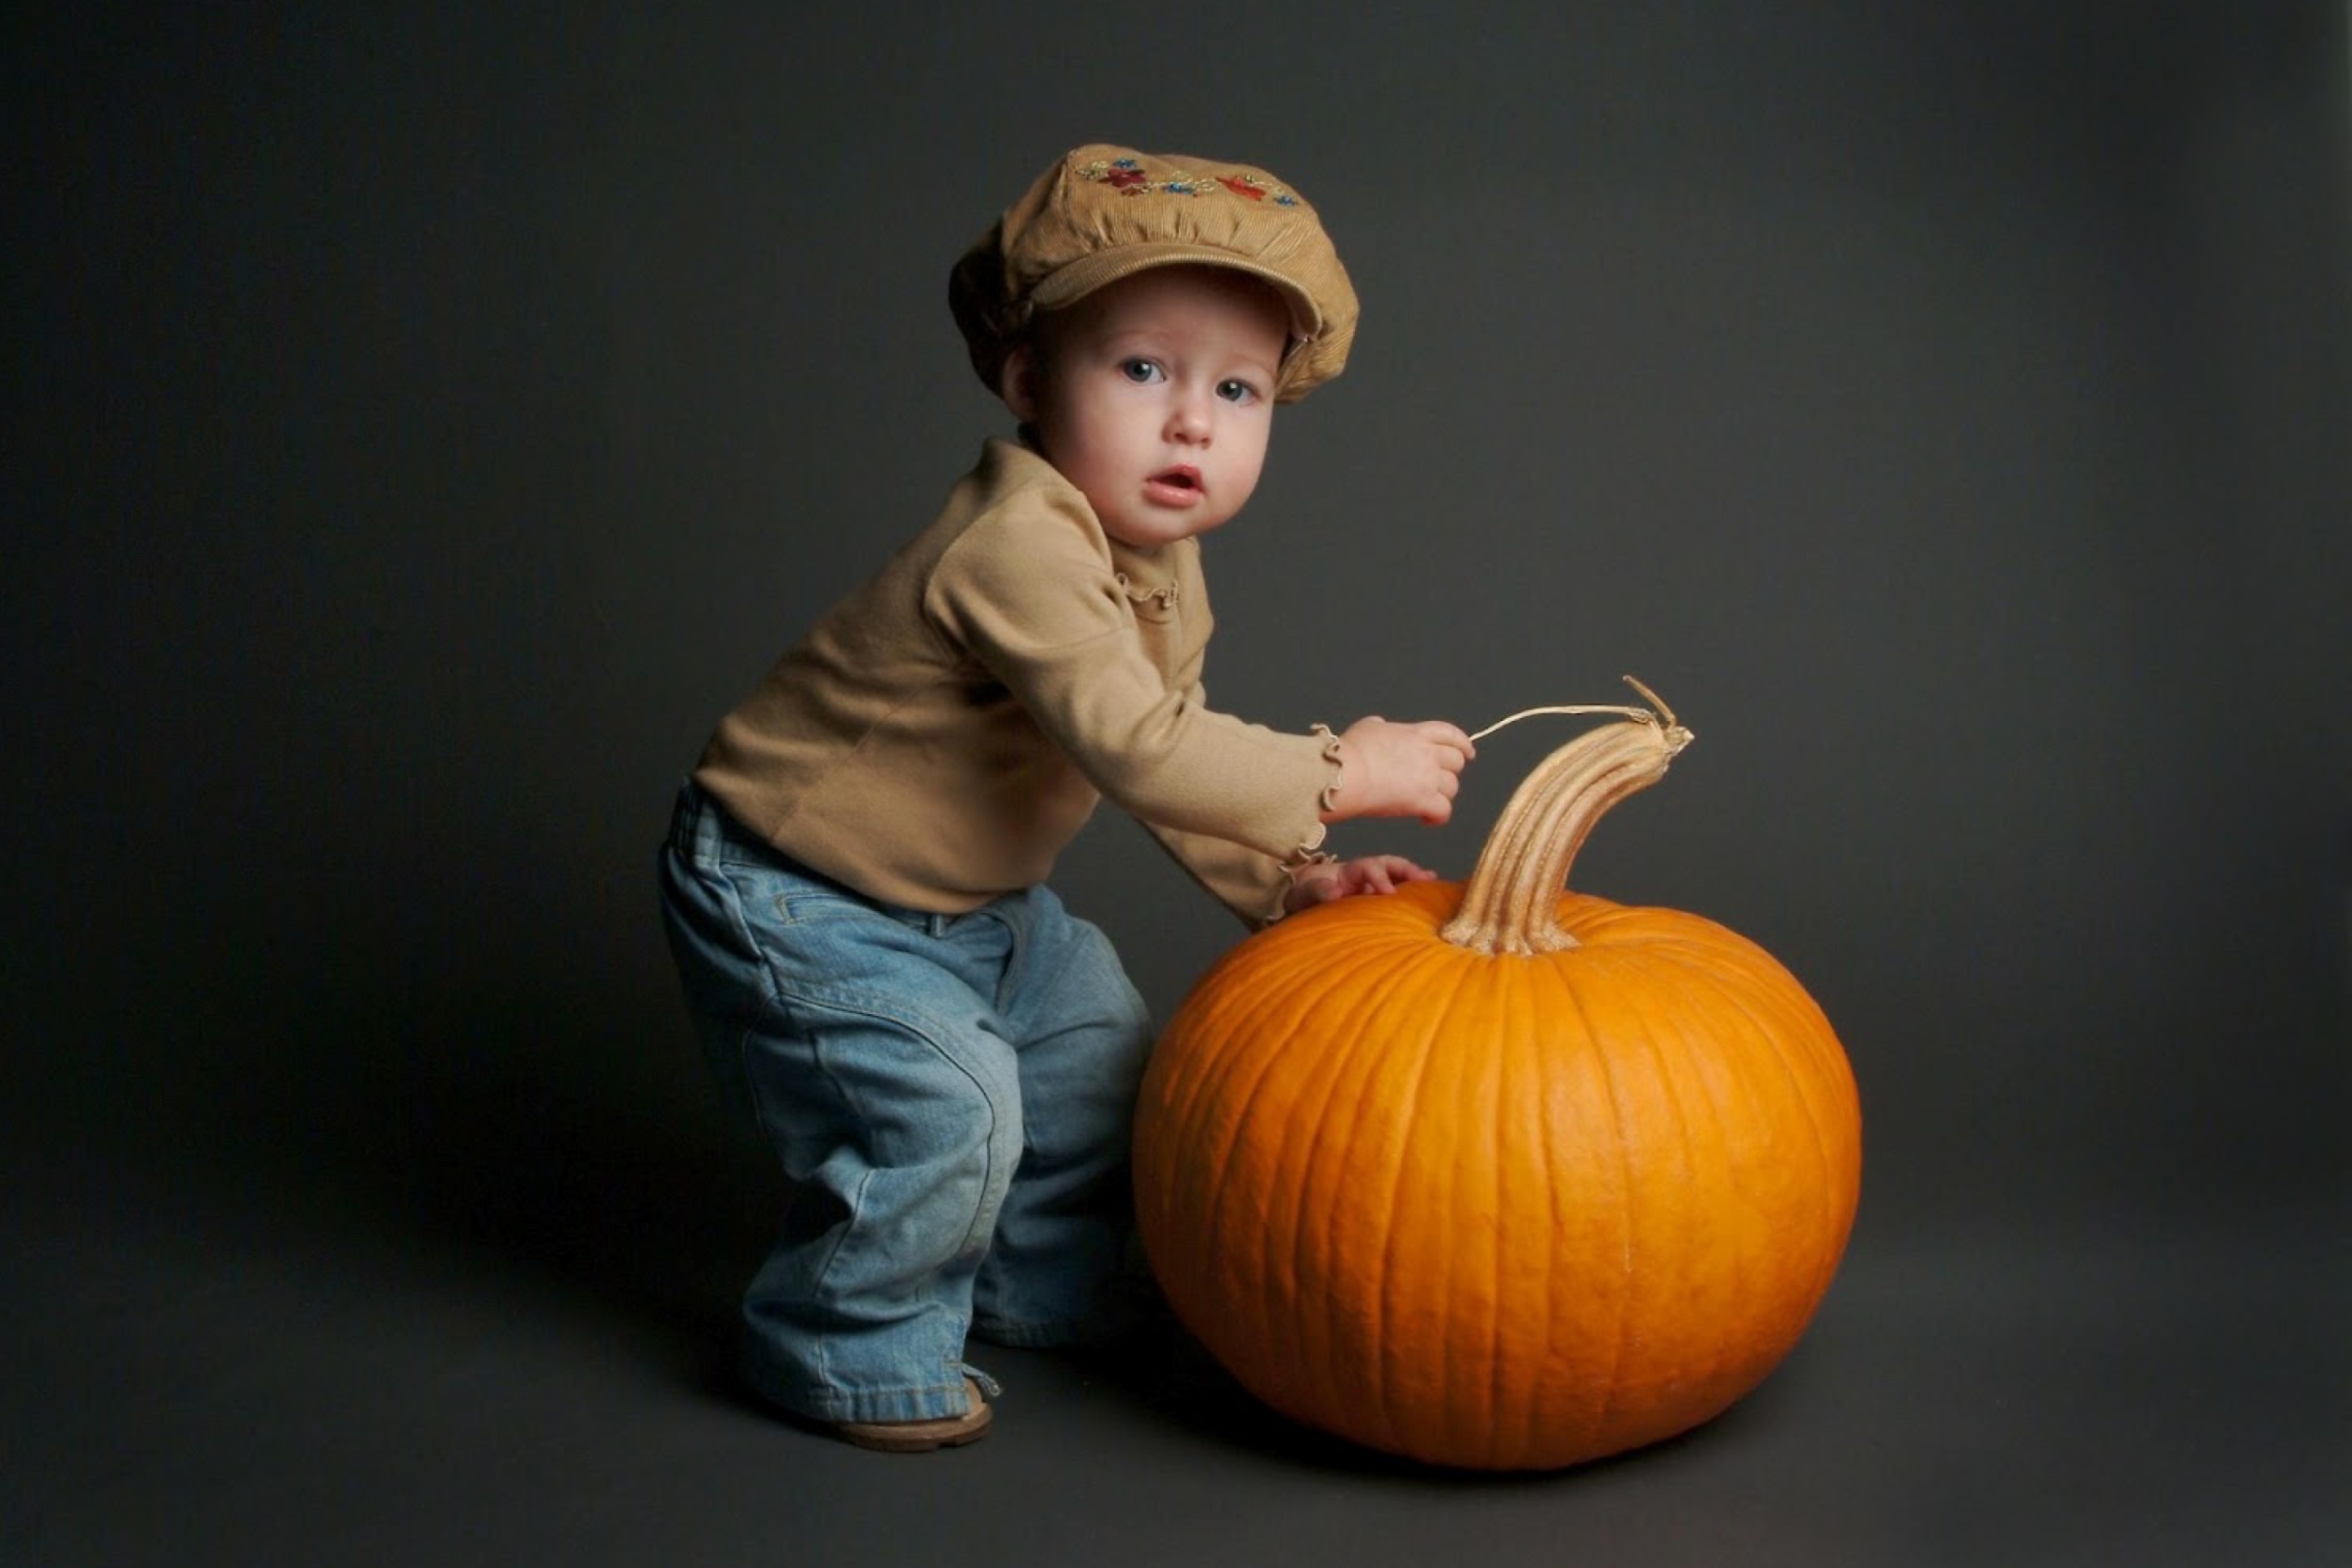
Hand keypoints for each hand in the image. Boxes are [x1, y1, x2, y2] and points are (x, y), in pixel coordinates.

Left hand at [1285, 853, 1439, 913]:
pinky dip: (1410, 892)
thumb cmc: (1302, 896)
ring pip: (1395, 875)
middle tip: (1424, 879)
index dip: (1379, 877)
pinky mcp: (1373, 899)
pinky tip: (1427, 894)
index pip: (1368, 867)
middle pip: (1389, 865)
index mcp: (1346, 872)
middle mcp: (1362, 875)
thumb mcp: (1303, 893)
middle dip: (1407, 870)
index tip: (1389, 892)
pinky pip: (1395, 892)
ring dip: (1413, 878)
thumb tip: (1335, 891)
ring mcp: (1369, 886)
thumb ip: (1317, 891)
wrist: (1297, 903)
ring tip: (1431, 883)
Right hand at [1325, 717, 1475, 824]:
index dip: (1462, 743)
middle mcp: (1427, 753)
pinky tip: (1425, 819)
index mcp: (1415, 734)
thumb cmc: (1351, 751)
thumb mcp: (1367, 727)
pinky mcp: (1423, 800)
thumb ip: (1380, 726)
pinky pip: (1443, 811)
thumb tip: (1381, 725)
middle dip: (1449, 772)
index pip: (1449, 734)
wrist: (1347, 773)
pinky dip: (1437, 817)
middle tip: (1437, 782)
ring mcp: (1427, 777)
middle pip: (1455, 762)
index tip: (1468, 752)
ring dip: (1442, 795)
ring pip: (1452, 787)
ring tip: (1425, 802)